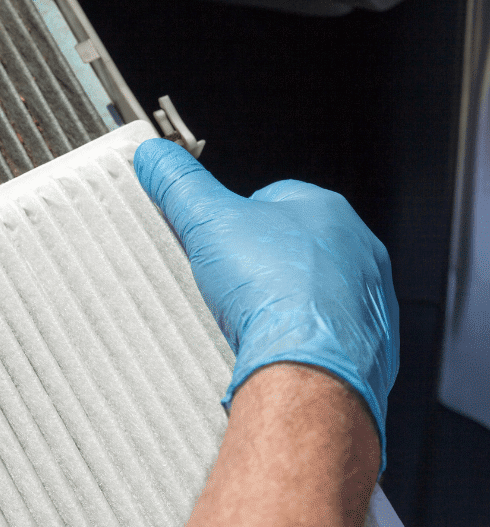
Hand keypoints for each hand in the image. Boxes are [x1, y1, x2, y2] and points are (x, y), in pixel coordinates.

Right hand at [134, 138, 397, 473]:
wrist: (310, 371)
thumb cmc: (273, 292)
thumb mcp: (209, 222)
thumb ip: (181, 184)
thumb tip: (155, 156)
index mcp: (328, 211)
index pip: (274, 198)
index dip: (236, 218)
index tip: (215, 240)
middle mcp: (360, 252)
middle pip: (295, 247)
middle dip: (261, 262)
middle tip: (228, 282)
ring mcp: (371, 302)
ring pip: (316, 292)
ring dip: (285, 301)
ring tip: (249, 319)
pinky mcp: (371, 348)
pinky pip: (329, 336)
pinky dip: (303, 340)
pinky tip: (275, 348)